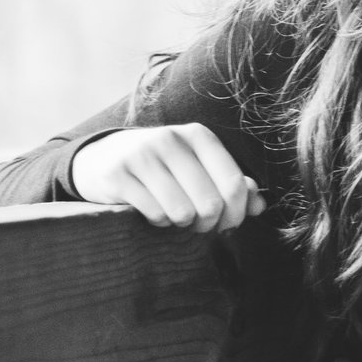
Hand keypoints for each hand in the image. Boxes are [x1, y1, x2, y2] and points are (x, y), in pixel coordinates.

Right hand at [71, 124, 266, 232]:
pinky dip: (159, 221)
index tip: (227, 224)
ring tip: (175, 215)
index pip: (235, 184)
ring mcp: (142, 156)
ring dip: (182, 224)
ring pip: (182, 212)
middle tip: (199, 226)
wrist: (102, 158)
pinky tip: (153, 211)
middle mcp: (171, 140)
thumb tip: (259, 206)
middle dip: (209, 224)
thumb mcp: (197, 167)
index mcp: (198, 136)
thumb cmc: (162, 167)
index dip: (236, 214)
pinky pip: (155, 215)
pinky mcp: (118, 176)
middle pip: (211, 203)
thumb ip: (231, 184)